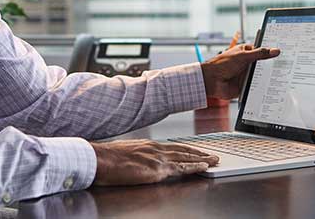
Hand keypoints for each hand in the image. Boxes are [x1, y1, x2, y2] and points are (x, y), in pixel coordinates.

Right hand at [90, 139, 218, 185]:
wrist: (100, 159)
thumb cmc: (107, 159)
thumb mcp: (125, 153)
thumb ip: (136, 156)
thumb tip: (138, 161)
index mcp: (147, 145)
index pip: (172, 147)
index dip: (186, 149)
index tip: (195, 150)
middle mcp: (155, 149)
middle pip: (183, 150)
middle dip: (199, 153)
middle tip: (212, 154)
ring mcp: (157, 158)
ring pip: (186, 157)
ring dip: (202, 159)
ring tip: (214, 160)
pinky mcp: (157, 170)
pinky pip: (181, 168)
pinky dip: (194, 167)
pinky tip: (204, 167)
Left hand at [201, 44, 279, 99]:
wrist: (211, 81)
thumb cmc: (221, 64)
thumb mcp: (243, 56)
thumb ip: (260, 54)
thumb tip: (275, 50)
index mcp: (245, 53)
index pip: (262, 51)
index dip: (272, 52)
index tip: (284, 53)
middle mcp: (247, 64)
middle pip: (263, 65)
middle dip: (272, 66)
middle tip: (287, 66)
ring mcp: (246, 75)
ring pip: (261, 76)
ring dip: (267, 78)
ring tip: (283, 78)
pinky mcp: (245, 86)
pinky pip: (256, 87)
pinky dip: (262, 88)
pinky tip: (272, 89)